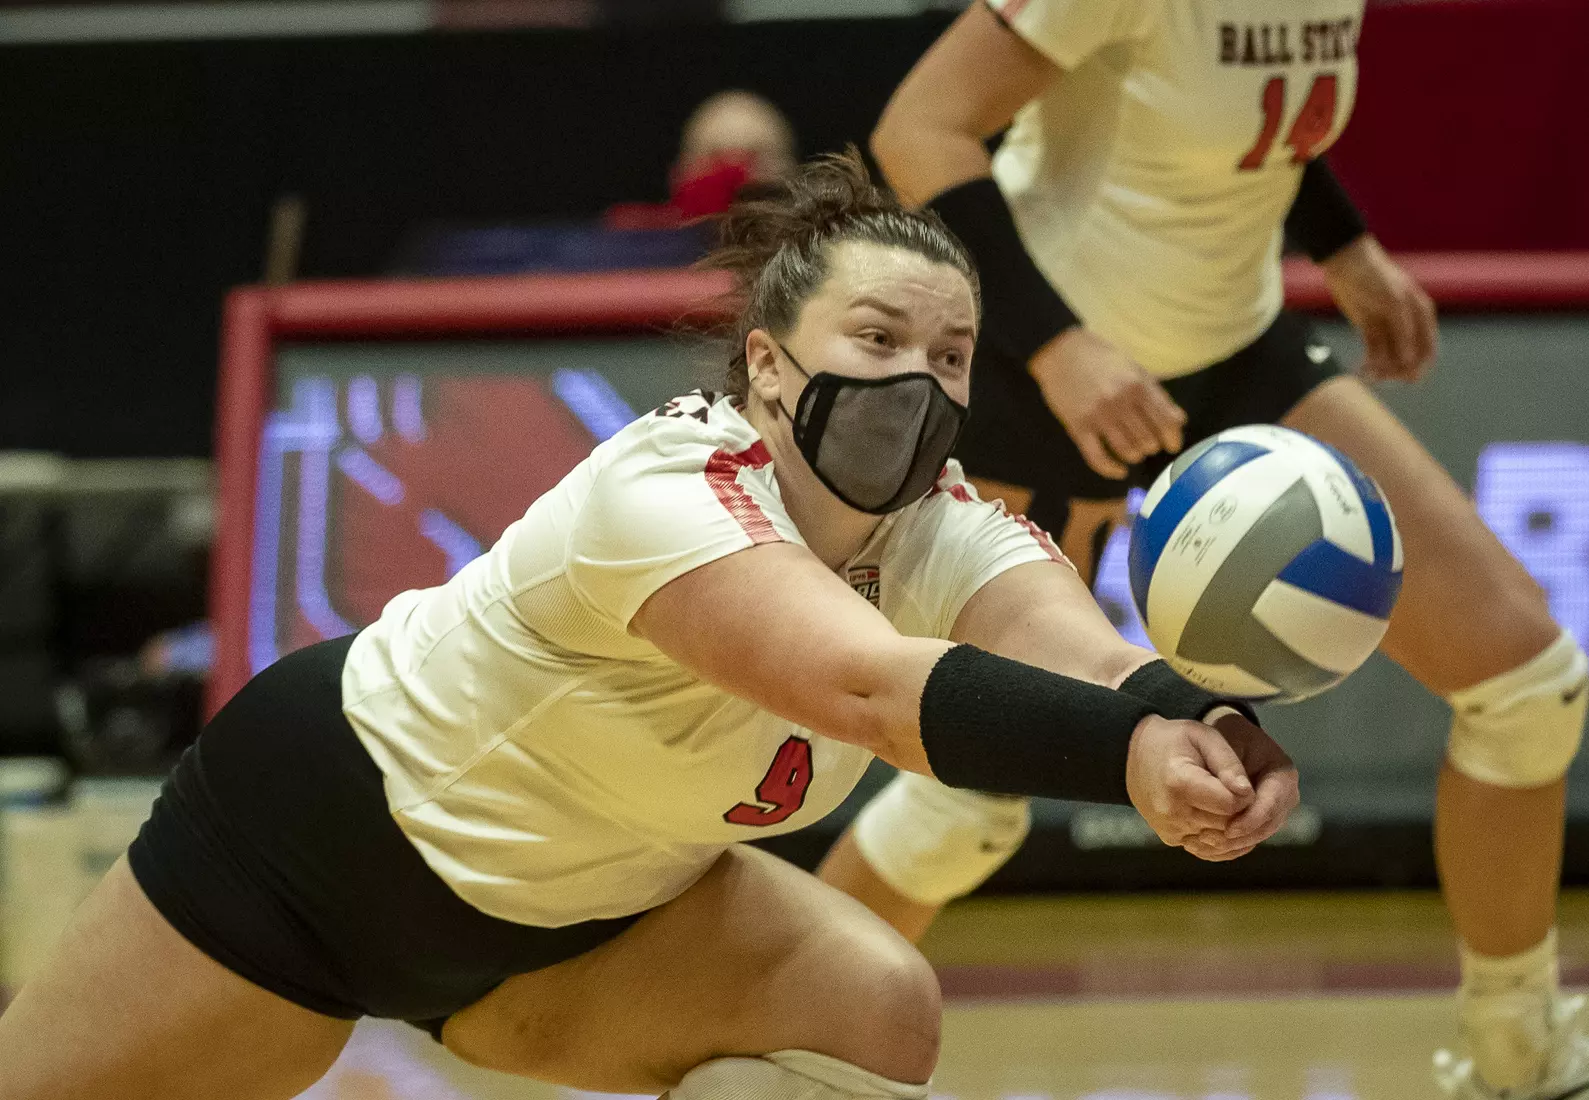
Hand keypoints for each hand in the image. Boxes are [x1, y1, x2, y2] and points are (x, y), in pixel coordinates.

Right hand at [1028, 328, 1186, 478]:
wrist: (1061, 352)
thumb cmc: (1101, 358)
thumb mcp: (1134, 369)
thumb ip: (1156, 395)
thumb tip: (1179, 421)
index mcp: (1137, 386)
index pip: (1165, 421)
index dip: (1172, 438)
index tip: (1172, 445)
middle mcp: (1120, 403)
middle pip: (1147, 440)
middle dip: (1151, 445)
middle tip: (1147, 443)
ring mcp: (1098, 417)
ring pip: (1127, 451)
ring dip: (1135, 455)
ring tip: (1134, 451)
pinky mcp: (1078, 428)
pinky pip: (1098, 458)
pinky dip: (1111, 469)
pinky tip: (1120, 471)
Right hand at [1125, 714, 1255, 859]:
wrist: (1136, 755)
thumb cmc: (1174, 740)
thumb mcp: (1204, 737)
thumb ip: (1228, 763)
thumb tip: (1247, 793)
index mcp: (1179, 783)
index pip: (1231, 804)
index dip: (1245, 794)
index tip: (1240, 782)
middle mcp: (1172, 812)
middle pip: (1228, 825)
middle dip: (1241, 811)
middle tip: (1236, 791)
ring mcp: (1170, 829)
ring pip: (1220, 840)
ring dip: (1231, 825)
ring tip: (1226, 801)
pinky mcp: (1171, 839)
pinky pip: (1207, 847)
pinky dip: (1218, 835)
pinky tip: (1216, 815)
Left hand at [1204, 710, 1298, 857]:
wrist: (1228, 737)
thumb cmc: (1226, 735)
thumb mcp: (1225, 741)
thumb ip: (1230, 764)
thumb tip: (1240, 793)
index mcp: (1284, 774)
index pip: (1272, 804)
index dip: (1251, 820)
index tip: (1228, 829)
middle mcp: (1285, 796)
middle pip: (1267, 825)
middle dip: (1242, 836)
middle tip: (1213, 841)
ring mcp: (1275, 810)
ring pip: (1258, 835)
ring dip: (1234, 843)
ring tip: (1206, 845)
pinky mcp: (1261, 819)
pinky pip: (1250, 837)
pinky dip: (1231, 845)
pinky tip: (1207, 847)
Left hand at [1322, 235, 1437, 381]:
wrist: (1347, 263)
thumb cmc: (1375, 277)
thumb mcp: (1393, 301)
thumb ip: (1403, 330)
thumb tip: (1409, 360)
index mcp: (1421, 314)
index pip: (1428, 348)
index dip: (1420, 366)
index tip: (1406, 378)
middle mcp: (1408, 323)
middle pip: (1409, 357)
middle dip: (1397, 370)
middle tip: (1381, 377)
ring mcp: (1388, 327)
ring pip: (1390, 357)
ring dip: (1381, 370)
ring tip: (1367, 374)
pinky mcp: (1369, 329)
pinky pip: (1373, 353)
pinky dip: (1369, 364)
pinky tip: (1361, 371)